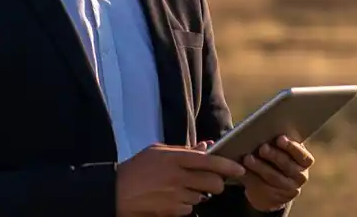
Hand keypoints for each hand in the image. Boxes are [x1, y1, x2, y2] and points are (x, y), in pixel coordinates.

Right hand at [116, 142, 245, 216]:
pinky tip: (174, 198)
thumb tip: (206, 146)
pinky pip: (190, 208)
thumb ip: (184, 150)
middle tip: (212, 180)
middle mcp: (178, 177)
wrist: (117, 192)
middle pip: (213, 182)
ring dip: (199, 193)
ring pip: (202, 197)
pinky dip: (187, 204)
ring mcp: (176, 196)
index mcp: (174, 158)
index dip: (227, 165)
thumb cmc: (137, 169)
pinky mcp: (173, 211)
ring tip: (182, 187)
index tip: (239, 168)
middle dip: (217, 183)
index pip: (209, 161)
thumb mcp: (158, 152)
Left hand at [241, 135, 313, 211]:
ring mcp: (288, 189)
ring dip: (260, 167)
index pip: (303, 155)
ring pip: (273, 177)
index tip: (280, 138)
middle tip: (262, 147)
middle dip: (274, 155)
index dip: (292, 147)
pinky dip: (250, 177)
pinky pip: (261, 186)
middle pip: (287, 165)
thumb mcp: (280, 150)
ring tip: (247, 158)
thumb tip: (264, 128)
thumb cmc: (273, 157)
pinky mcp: (273, 198)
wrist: (270, 185)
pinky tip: (242, 170)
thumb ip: (278, 141)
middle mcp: (300, 176)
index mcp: (304, 161)